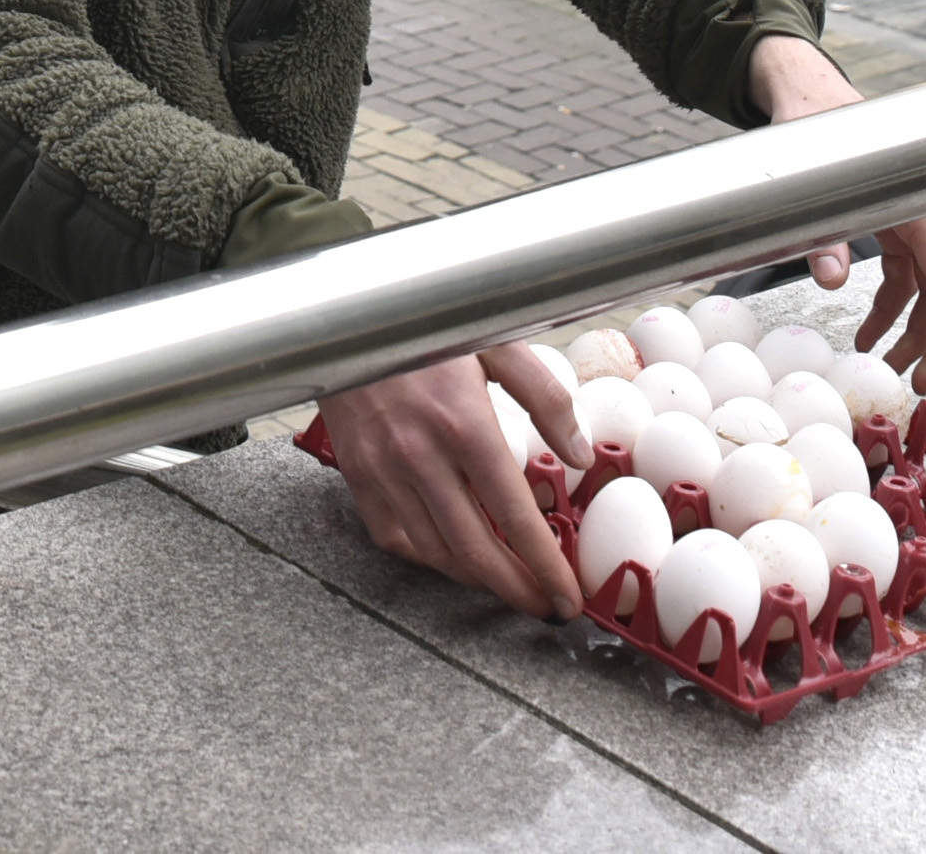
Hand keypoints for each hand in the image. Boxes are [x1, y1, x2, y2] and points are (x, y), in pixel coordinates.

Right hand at [316, 339, 593, 618]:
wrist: (344, 317)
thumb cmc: (425, 326)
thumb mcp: (498, 345)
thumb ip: (546, 400)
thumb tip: (581, 456)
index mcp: (466, 426)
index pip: (516, 518)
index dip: (546, 567)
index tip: (567, 597)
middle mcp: (422, 457)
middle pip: (476, 551)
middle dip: (516, 590)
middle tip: (543, 606)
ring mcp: (384, 469)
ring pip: (435, 552)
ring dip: (475, 578)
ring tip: (505, 583)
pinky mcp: (357, 473)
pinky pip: (392, 536)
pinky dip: (425, 557)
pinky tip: (450, 554)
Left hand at [749, 35, 925, 390]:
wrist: (806, 93)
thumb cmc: (814, 132)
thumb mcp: (812, 183)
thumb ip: (822, 234)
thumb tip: (832, 281)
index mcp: (924, 208)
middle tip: (919, 387)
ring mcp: (916, 222)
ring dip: (914, 332)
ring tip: (889, 370)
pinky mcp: (896, 224)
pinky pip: (905, 277)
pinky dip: (890, 309)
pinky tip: (866, 335)